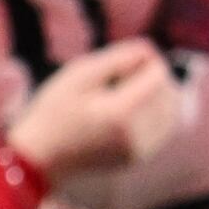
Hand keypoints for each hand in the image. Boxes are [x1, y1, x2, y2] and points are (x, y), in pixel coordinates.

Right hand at [2, 39, 179, 179]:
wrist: (38, 159)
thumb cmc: (53, 112)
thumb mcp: (78, 75)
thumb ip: (117, 58)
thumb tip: (149, 49)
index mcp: (121, 113)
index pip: (159, 75)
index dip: (147, 60)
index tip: (124, 59)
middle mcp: (136, 135)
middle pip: (169, 93)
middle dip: (153, 77)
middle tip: (122, 75)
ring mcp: (139, 151)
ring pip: (171, 113)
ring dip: (157, 96)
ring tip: (127, 93)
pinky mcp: (137, 159)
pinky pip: (162, 130)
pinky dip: (154, 115)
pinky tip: (130, 111)